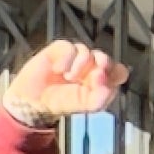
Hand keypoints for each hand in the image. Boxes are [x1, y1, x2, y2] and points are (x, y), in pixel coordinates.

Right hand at [0, 40, 124, 123]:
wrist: (33, 99)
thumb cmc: (61, 102)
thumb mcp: (84, 106)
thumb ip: (100, 99)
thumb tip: (107, 86)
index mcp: (102, 79)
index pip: (119, 71)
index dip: (115, 73)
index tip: (102, 82)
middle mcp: (92, 66)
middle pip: (106, 58)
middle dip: (101, 66)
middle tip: (92, 77)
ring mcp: (76, 56)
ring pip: (88, 52)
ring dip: (81, 65)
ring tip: (69, 77)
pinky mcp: (60, 49)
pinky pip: (70, 47)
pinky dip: (66, 59)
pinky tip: (58, 70)